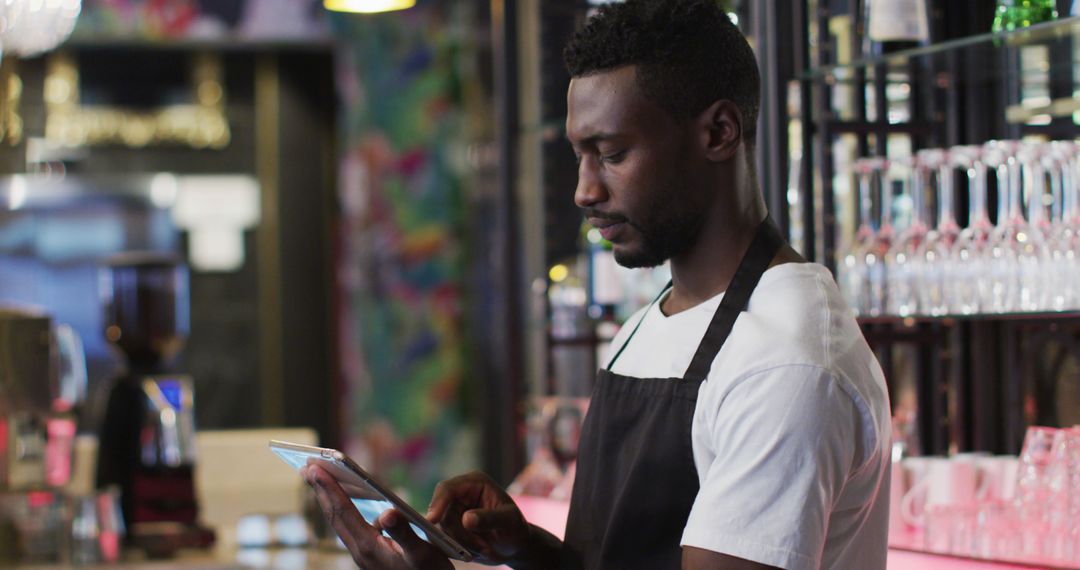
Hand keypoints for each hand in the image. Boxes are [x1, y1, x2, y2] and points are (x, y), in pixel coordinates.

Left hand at [302, 464, 452, 569]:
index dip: (329, 488)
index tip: (314, 468)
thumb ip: (404, 533)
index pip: (343, 512)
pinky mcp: (369, 555)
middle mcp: (361, 551)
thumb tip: (387, 513)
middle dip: (321, 490)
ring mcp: (363, 555)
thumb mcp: (421, 553)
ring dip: (328, 499)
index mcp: (369, 547)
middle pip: (335, 516)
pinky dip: (342, 510)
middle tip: (306, 466)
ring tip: (318, 481)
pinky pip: (348, 528)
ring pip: (339, 523)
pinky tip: (346, 504)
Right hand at [427, 471, 530, 563]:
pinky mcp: (450, 529)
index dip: (438, 502)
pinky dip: (459, 550)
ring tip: (485, 549)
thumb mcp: (509, 521)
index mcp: (474, 483)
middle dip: (461, 535)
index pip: (448, 489)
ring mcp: (453, 512)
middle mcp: (460, 495)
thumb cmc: (515, 527)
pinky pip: (444, 541)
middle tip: (483, 548)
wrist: (514, 545)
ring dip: (463, 544)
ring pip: (444, 531)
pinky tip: (477, 551)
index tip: (433, 520)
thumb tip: (466, 519)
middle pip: (443, 514)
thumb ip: (489, 518)